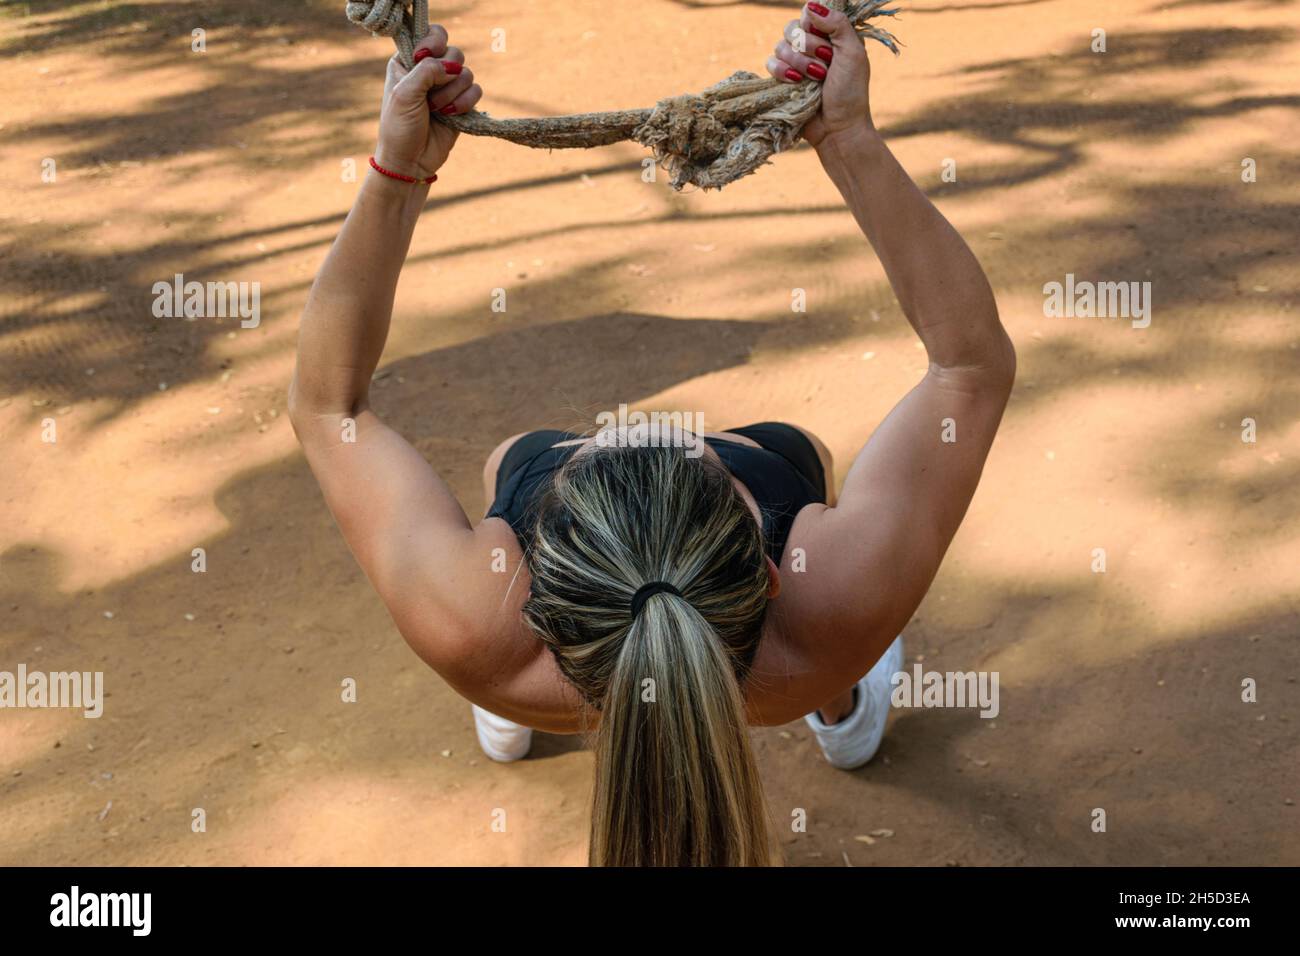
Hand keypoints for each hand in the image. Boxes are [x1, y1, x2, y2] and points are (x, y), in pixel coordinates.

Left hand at [374, 25, 482, 180]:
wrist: (410, 162)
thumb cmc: (399, 128)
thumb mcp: (404, 93)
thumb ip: (427, 71)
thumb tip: (453, 65)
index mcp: (408, 61)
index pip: (431, 34)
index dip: (433, 43)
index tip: (424, 57)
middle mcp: (429, 71)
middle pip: (454, 52)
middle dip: (445, 75)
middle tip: (430, 95)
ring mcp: (446, 88)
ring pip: (467, 73)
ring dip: (453, 93)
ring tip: (437, 110)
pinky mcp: (461, 104)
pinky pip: (476, 91)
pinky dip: (466, 103)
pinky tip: (451, 115)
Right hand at [765, 3, 873, 147]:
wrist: (837, 128)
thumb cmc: (850, 92)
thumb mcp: (853, 53)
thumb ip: (837, 24)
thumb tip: (809, 6)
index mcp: (831, 35)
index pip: (810, 14)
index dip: (813, 25)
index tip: (826, 41)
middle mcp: (812, 45)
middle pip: (792, 27)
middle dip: (807, 47)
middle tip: (825, 64)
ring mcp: (796, 63)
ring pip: (780, 45)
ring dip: (798, 63)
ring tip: (814, 79)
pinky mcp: (783, 79)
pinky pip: (770, 63)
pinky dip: (782, 72)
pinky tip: (796, 83)